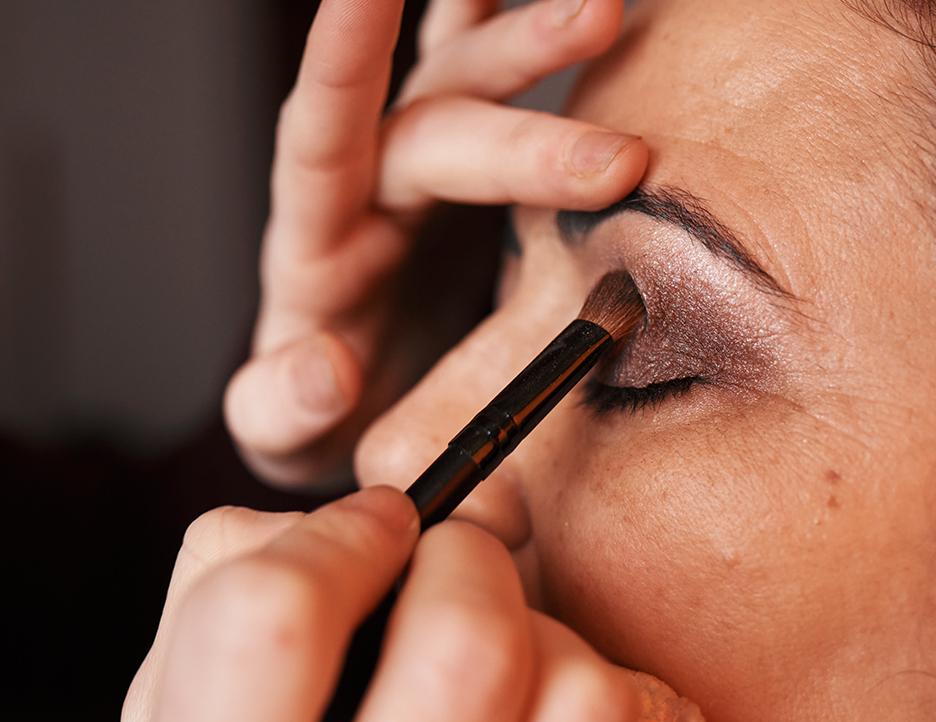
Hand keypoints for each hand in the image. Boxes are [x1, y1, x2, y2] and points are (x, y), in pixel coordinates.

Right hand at [121, 488, 641, 721]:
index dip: (338, 537)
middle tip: (451, 558)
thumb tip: (315, 525)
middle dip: (466, 558)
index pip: (272, 621)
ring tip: (501, 647)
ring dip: (544, 632)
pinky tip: (534, 717)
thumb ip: (214, 617)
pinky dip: (587, 700)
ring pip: (579, 696)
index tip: (377, 519)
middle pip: (464, 648)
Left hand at [225, 0, 648, 488]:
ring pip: (463, 78)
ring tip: (603, 9)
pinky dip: (504, 26)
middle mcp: (366, 188)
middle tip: (622, 161)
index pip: (322, 139)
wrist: (349, 408)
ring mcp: (417, 171)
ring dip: (528, 42)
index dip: (340, 65)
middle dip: (526, 138)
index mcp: (315, 246)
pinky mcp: (462, 175)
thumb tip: (327, 370)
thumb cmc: (316, 415)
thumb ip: (282, 408)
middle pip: (437, 126)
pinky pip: (475, 79)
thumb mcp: (283, 434)